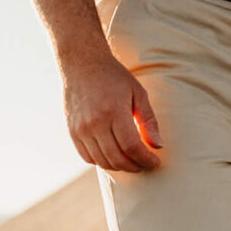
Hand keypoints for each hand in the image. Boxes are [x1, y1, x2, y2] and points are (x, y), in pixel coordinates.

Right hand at [64, 54, 162, 171]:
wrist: (82, 64)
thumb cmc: (114, 76)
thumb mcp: (138, 93)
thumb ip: (149, 121)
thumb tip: (158, 146)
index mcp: (113, 111)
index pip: (132, 147)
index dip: (146, 160)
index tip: (156, 163)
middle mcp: (94, 123)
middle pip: (117, 158)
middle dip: (136, 166)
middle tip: (146, 164)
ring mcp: (80, 129)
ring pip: (102, 161)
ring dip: (120, 167)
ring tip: (133, 162)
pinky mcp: (72, 132)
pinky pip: (88, 157)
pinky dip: (103, 162)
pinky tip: (114, 156)